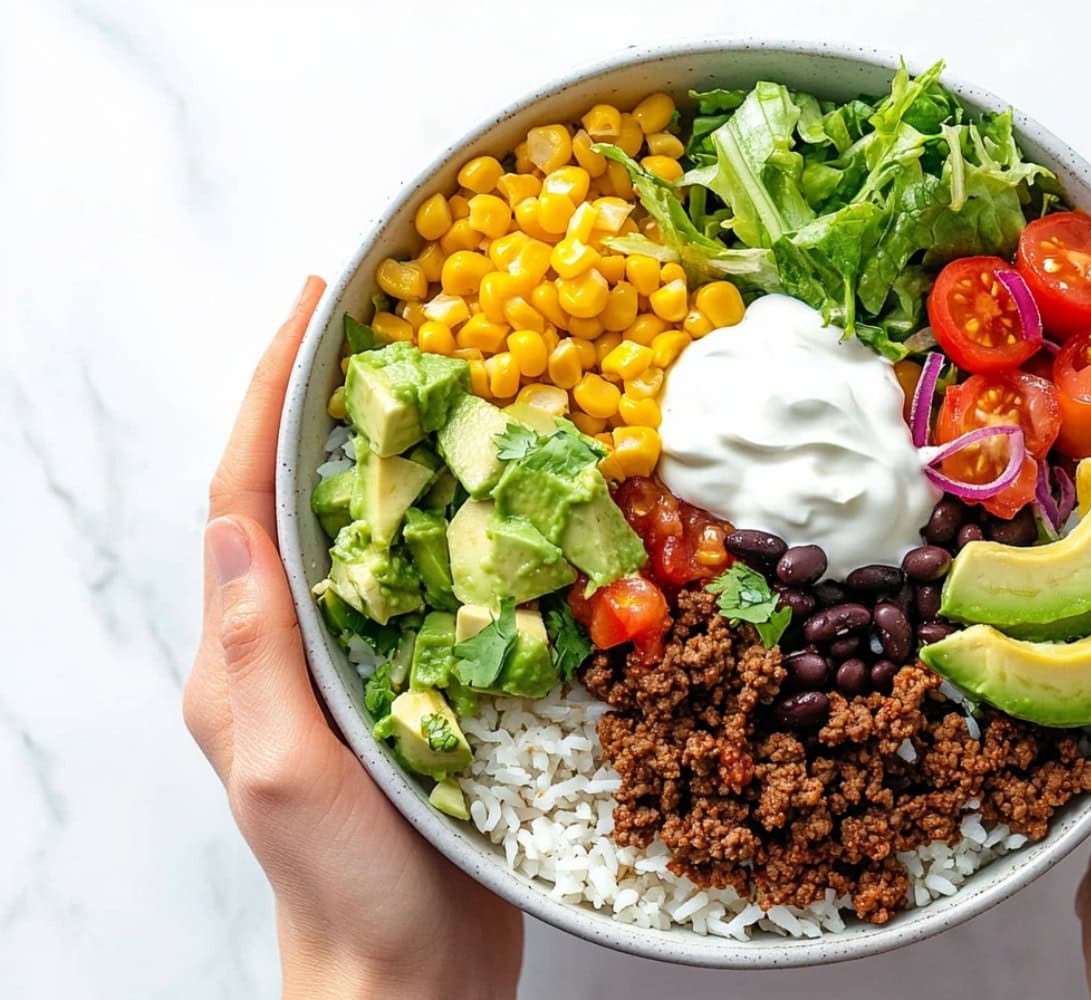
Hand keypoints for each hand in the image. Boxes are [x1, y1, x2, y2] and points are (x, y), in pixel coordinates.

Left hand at [183, 279, 522, 999]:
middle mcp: (294, 642)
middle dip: (332, 396)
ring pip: (374, 529)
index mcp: (243, 652)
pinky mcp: (421, 685)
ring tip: (453, 378)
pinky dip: (462, 523)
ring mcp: (356, 663)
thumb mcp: (280, 767)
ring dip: (402, 447)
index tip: (313, 304)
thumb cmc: (341, 885)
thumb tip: (233, 519)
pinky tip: (509, 494)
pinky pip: (436, 583)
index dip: (272, 393)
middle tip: (388, 317)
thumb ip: (252, 649)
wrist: (407, 969)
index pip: (244, 494)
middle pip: (304, 491)